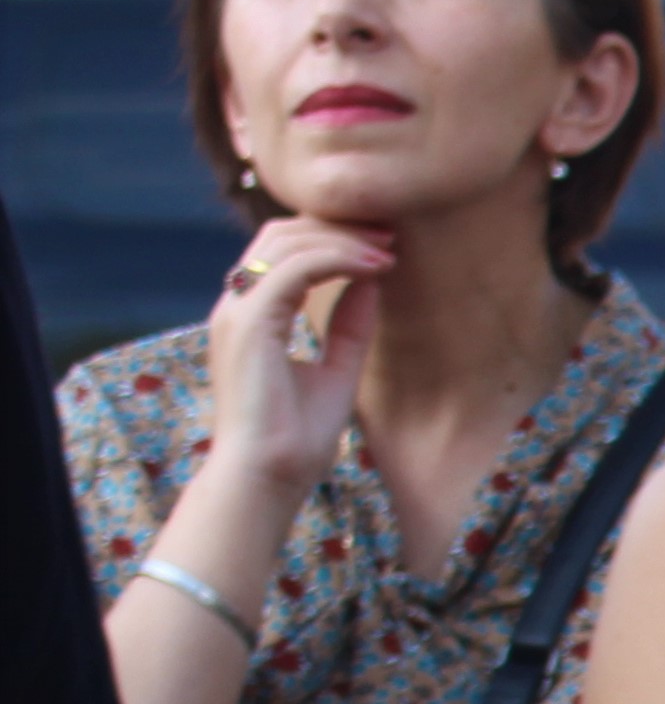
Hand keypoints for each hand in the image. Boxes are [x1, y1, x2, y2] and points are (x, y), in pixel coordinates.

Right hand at [199, 215, 390, 508]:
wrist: (268, 476)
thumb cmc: (295, 437)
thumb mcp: (336, 371)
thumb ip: (349, 327)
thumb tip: (371, 282)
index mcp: (250, 316)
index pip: (281, 251)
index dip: (331, 237)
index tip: (382, 244)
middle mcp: (236, 306)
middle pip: (281, 235)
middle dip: (337, 227)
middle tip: (389, 234)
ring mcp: (237, 312)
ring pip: (286, 243)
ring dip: (343, 239)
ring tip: (388, 249)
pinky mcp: (249, 323)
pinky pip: (295, 268)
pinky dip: (338, 259)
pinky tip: (375, 268)